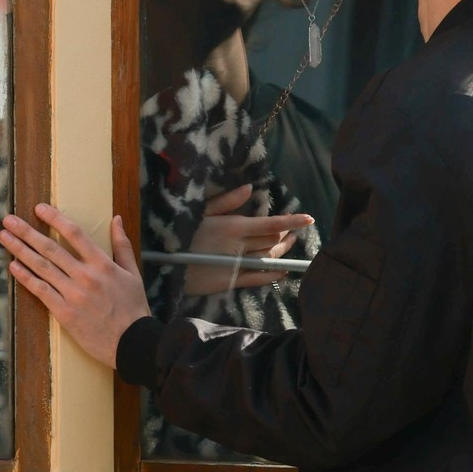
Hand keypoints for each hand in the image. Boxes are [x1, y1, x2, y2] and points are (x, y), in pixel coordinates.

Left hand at [0, 206, 152, 368]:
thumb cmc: (133, 308)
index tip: (39, 208)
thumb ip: (122, 245)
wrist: (132, 342)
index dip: (55, 219)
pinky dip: (25, 277)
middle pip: (50, 248)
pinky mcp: (64, 312)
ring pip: (41, 267)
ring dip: (19, 250)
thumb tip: (116, 219)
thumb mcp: (133, 273)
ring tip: (4, 237)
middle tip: (9, 219)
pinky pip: (40, 291)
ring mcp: (73, 294)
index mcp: (103, 264)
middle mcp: (85, 276)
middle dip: (26, 232)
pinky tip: (13, 265)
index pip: (74, 234)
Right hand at [182, 184, 311, 293]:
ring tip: (291, 243)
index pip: (270, 224)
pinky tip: (282, 269)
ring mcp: (235, 266)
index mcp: (233, 227)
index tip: (309, 219)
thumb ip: (226, 202)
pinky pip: (257, 278)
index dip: (292, 221)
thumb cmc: (179, 233)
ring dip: (283, 251)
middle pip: (272, 241)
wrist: (163, 265)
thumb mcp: (199, 212)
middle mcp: (238, 247)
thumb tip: (249, 189)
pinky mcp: (230, 282)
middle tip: (296, 229)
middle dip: (288, 234)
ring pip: (268, 258)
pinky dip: (272, 274)